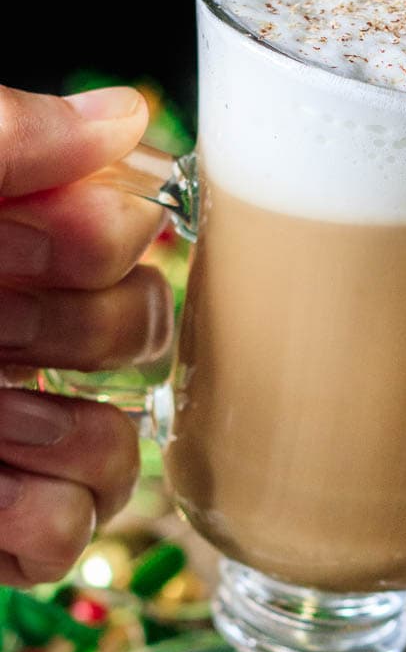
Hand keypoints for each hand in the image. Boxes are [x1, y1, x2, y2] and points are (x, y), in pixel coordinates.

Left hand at [0, 84, 170, 584]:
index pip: (120, 229)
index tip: (14, 242)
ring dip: (52, 432)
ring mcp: (5, 441)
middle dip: (73, 332)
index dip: (91, 239)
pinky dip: (40, 520)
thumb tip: (129, 116)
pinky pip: (76, 535)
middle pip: (145, 335)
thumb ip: (6, 138)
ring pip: (126, 445)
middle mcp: (6, 338)